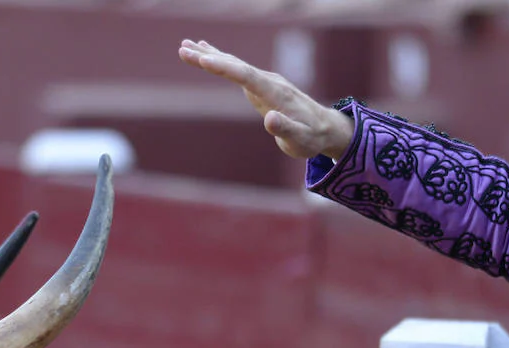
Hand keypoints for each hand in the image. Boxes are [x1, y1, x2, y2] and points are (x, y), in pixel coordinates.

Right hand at [178, 39, 355, 160]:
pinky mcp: (262, 85)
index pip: (245, 76)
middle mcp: (269, 81)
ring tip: (186, 46)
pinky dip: (221, 60)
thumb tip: (269, 119)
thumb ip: (286, 129)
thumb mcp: (300, 140)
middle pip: (235, 65)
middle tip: (183, 48)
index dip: (223, 67)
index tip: (202, 59)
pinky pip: (238, 69)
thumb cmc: (311, 138)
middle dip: (209, 57)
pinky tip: (209, 52)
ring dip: (210, 55)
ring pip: (234, 64)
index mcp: (275, 93)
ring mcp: (265, 81)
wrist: (326, 128)